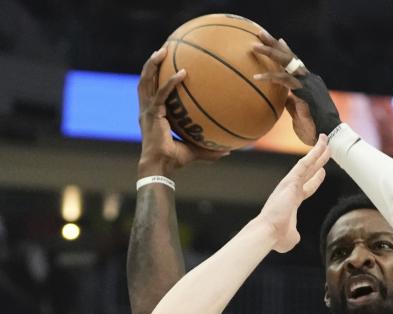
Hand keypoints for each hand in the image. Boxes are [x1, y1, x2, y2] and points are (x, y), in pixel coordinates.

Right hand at [137, 46, 227, 175]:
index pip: (153, 92)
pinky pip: (162, 94)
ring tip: (162, 51)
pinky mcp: (151, 114)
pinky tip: (182, 74)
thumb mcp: (196, 151)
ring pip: (146, 81)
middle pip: (145, 81)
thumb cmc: (176, 161)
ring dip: (153, 65)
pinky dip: (170, 83)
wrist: (161, 167)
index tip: (165, 65)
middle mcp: (147, 110)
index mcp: (154, 115)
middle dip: (151, 64)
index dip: (156, 78)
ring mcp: (147, 111)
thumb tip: (229, 151)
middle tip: (162, 50)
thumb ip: (210, 149)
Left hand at [252, 31, 340, 142]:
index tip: (277, 40)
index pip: (296, 63)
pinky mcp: (305, 91)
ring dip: (270, 52)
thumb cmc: (315, 130)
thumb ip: (292, 104)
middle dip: (274, 44)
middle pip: (290, 57)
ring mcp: (308, 84)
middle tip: (260, 33)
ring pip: (287, 62)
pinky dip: (271, 77)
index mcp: (310, 84)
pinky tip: (257, 77)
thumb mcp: (299, 115)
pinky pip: (285, 80)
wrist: (329, 136)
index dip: (286, 51)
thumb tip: (285, 99)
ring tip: (254, 47)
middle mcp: (310, 80)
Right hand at [256, 135, 330, 251]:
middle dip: (318, 160)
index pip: (307, 186)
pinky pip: (305, 163)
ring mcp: (290, 184)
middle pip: (308, 171)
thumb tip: (295, 237)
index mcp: (292, 200)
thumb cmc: (276, 237)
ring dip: (317, 152)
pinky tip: (322, 144)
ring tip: (326, 140)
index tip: (322, 171)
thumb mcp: (291, 237)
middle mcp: (291, 189)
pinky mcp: (291, 181)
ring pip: (307, 163)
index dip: (316, 179)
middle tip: (327, 149)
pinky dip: (314, 153)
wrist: (268, 233)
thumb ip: (294, 234)